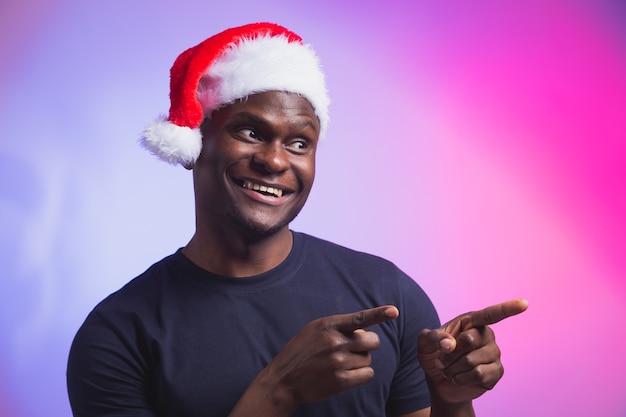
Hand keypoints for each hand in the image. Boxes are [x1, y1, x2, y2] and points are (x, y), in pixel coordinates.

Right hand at [263, 306, 398, 406]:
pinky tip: (348, 374)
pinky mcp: (341, 381)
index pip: (359, 318)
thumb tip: (365, 330)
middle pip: (372, 341)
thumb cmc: (301, 351)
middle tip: (354, 349)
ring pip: (368, 359)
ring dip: (360, 361)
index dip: (379, 314)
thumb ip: (338, 326)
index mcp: (328, 325)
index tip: (394, 311)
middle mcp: (335, 342)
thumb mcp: (314, 330)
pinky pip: (367, 374)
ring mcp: (338, 362)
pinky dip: (362, 375)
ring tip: (341, 363)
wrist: (283, 379)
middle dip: (367, 344)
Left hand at [417, 299, 527, 403]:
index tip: (524, 303)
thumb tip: (450, 344)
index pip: (491, 314)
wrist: (439, 381)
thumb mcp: (424, 343)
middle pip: (469, 340)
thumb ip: (433, 337)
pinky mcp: (496, 372)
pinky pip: (479, 375)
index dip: (508, 308)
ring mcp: (494, 354)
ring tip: (450, 369)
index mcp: (471, 322)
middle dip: (449, 353)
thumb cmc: (434, 355)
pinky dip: (461, 378)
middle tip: (443, 358)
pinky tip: (459, 378)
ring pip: (472, 361)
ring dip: (453, 368)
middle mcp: (486, 335)